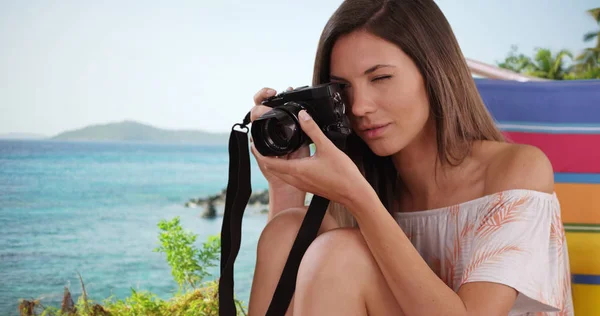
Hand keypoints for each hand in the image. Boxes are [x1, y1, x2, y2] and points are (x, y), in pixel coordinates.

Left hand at [251, 109, 369, 208]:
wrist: (354, 194)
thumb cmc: (342, 174)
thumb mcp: (327, 147)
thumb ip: (312, 130)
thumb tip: (302, 115)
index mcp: (296, 170)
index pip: (268, 163)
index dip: (258, 153)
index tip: (253, 143)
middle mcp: (295, 179)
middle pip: (271, 169)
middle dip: (263, 157)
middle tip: (261, 145)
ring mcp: (301, 184)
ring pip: (280, 174)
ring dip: (274, 163)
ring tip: (274, 150)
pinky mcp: (308, 186)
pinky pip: (290, 177)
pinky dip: (285, 168)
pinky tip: (292, 161)